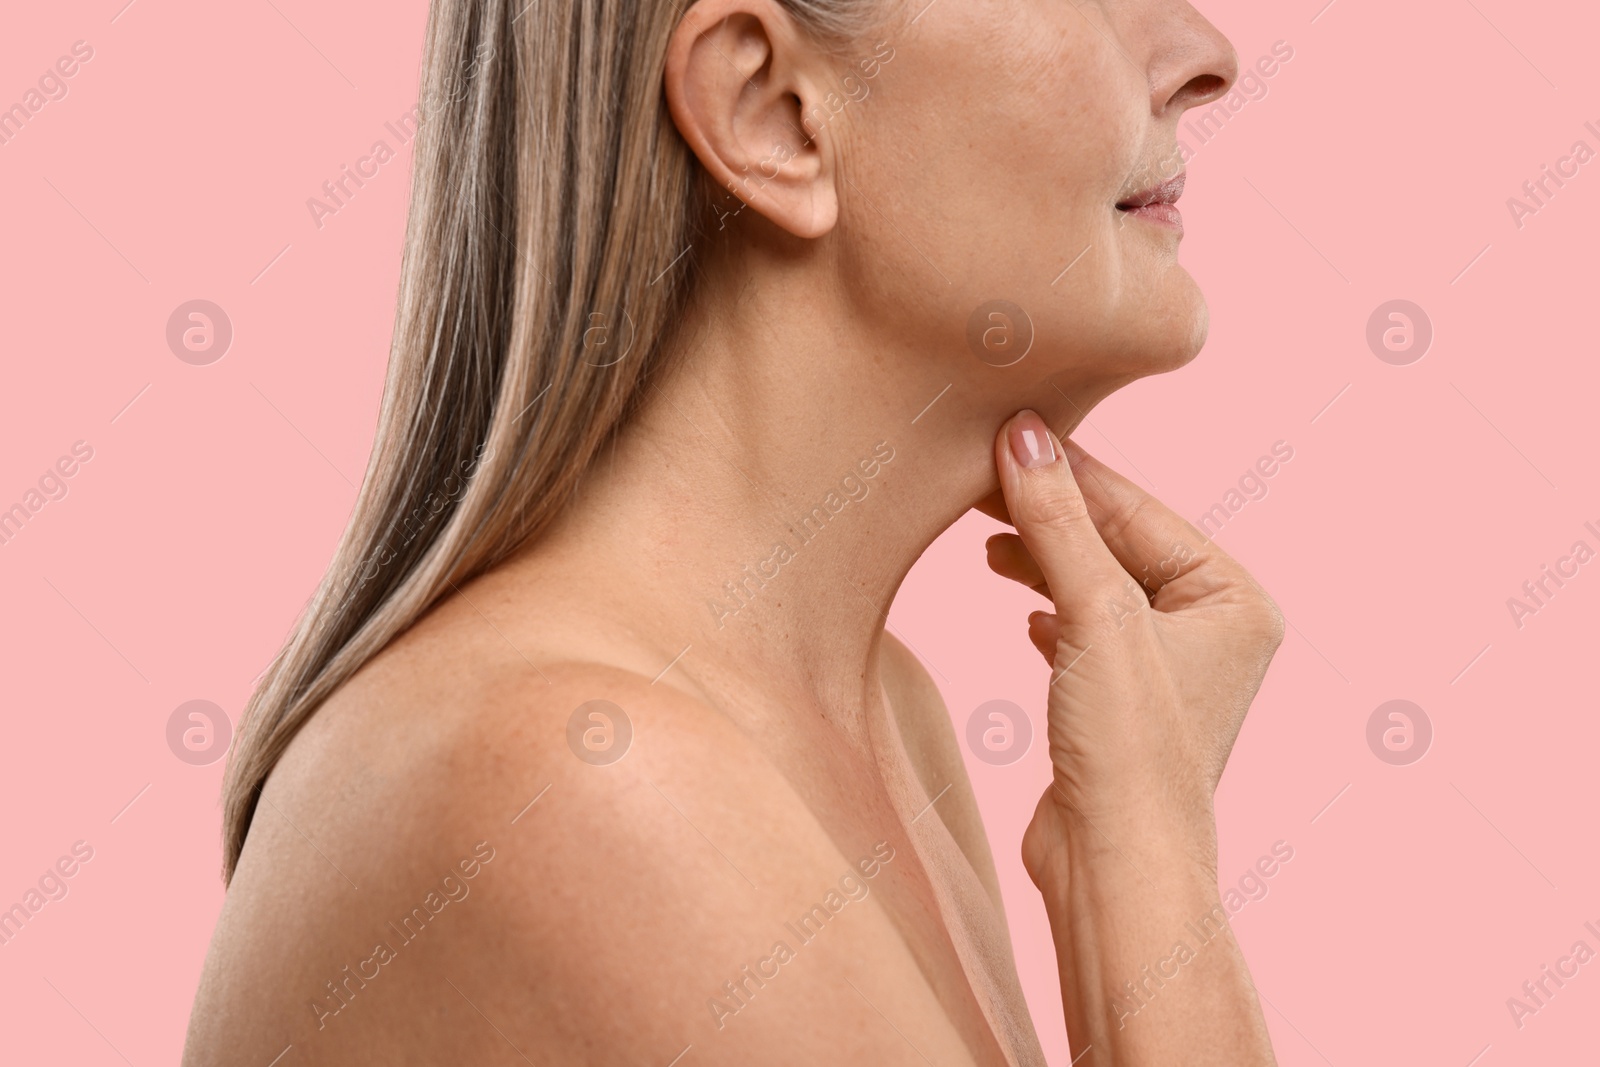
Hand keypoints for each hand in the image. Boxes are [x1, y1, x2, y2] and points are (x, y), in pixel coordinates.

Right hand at [984, 411, 1284, 874]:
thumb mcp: (1094, 616)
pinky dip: (1047, 609)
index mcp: (1234, 598)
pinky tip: (1018, 605)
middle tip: (979, 481)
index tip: (1007, 434)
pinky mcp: (1123, 701)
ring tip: (985, 538)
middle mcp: (1211, 628)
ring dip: (1041, 558)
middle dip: (1048, 516)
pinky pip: (1082, 629)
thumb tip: (1025, 435)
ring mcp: (1167, 668)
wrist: (1115, 867)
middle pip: (1115, 544)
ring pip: (1094, 585)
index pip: (1138, 511)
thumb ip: (1058, 522)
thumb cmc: (1130, 751)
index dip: (1069, 474)